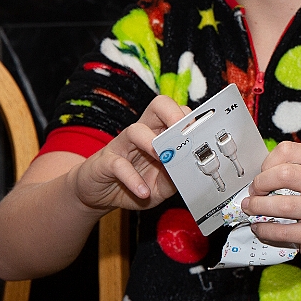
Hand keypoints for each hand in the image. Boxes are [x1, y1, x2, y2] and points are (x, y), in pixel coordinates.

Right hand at [70, 95, 183, 212]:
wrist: (98, 194)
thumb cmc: (135, 183)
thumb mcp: (161, 187)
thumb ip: (174, 180)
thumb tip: (187, 172)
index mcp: (159, 135)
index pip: (177, 113)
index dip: (190, 118)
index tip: (202, 132)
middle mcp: (142, 134)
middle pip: (158, 106)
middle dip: (173, 114)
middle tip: (183, 133)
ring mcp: (122, 146)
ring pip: (136, 130)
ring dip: (152, 144)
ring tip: (163, 160)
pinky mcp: (106, 162)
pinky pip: (118, 164)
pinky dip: (132, 178)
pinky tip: (142, 190)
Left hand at [242, 140, 300, 262]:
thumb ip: (287, 170)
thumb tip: (255, 178)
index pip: (288, 151)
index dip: (267, 162)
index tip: (262, 174)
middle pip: (284, 175)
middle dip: (260, 184)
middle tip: (254, 192)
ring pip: (282, 205)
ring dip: (257, 208)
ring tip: (251, 209)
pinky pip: (282, 231)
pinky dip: (264, 229)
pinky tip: (260, 226)